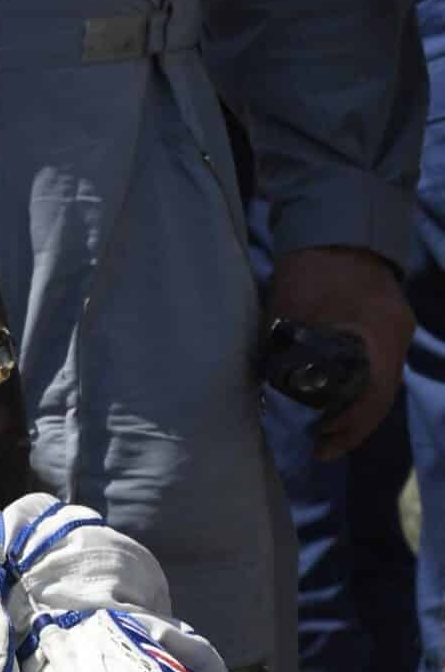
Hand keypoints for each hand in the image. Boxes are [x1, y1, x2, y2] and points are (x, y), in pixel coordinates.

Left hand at [267, 245, 412, 458]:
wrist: (334, 223)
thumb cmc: (310, 269)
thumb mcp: (291, 315)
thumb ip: (286, 355)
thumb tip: (272, 396)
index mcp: (380, 335)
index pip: (373, 399)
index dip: (349, 428)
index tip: (321, 445)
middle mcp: (398, 336)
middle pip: (381, 396)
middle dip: (352, 427)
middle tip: (321, 448)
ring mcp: (397, 328)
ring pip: (382, 383)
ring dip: (356, 408)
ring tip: (325, 431)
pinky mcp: (389, 322)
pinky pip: (379, 366)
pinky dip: (360, 387)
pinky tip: (336, 400)